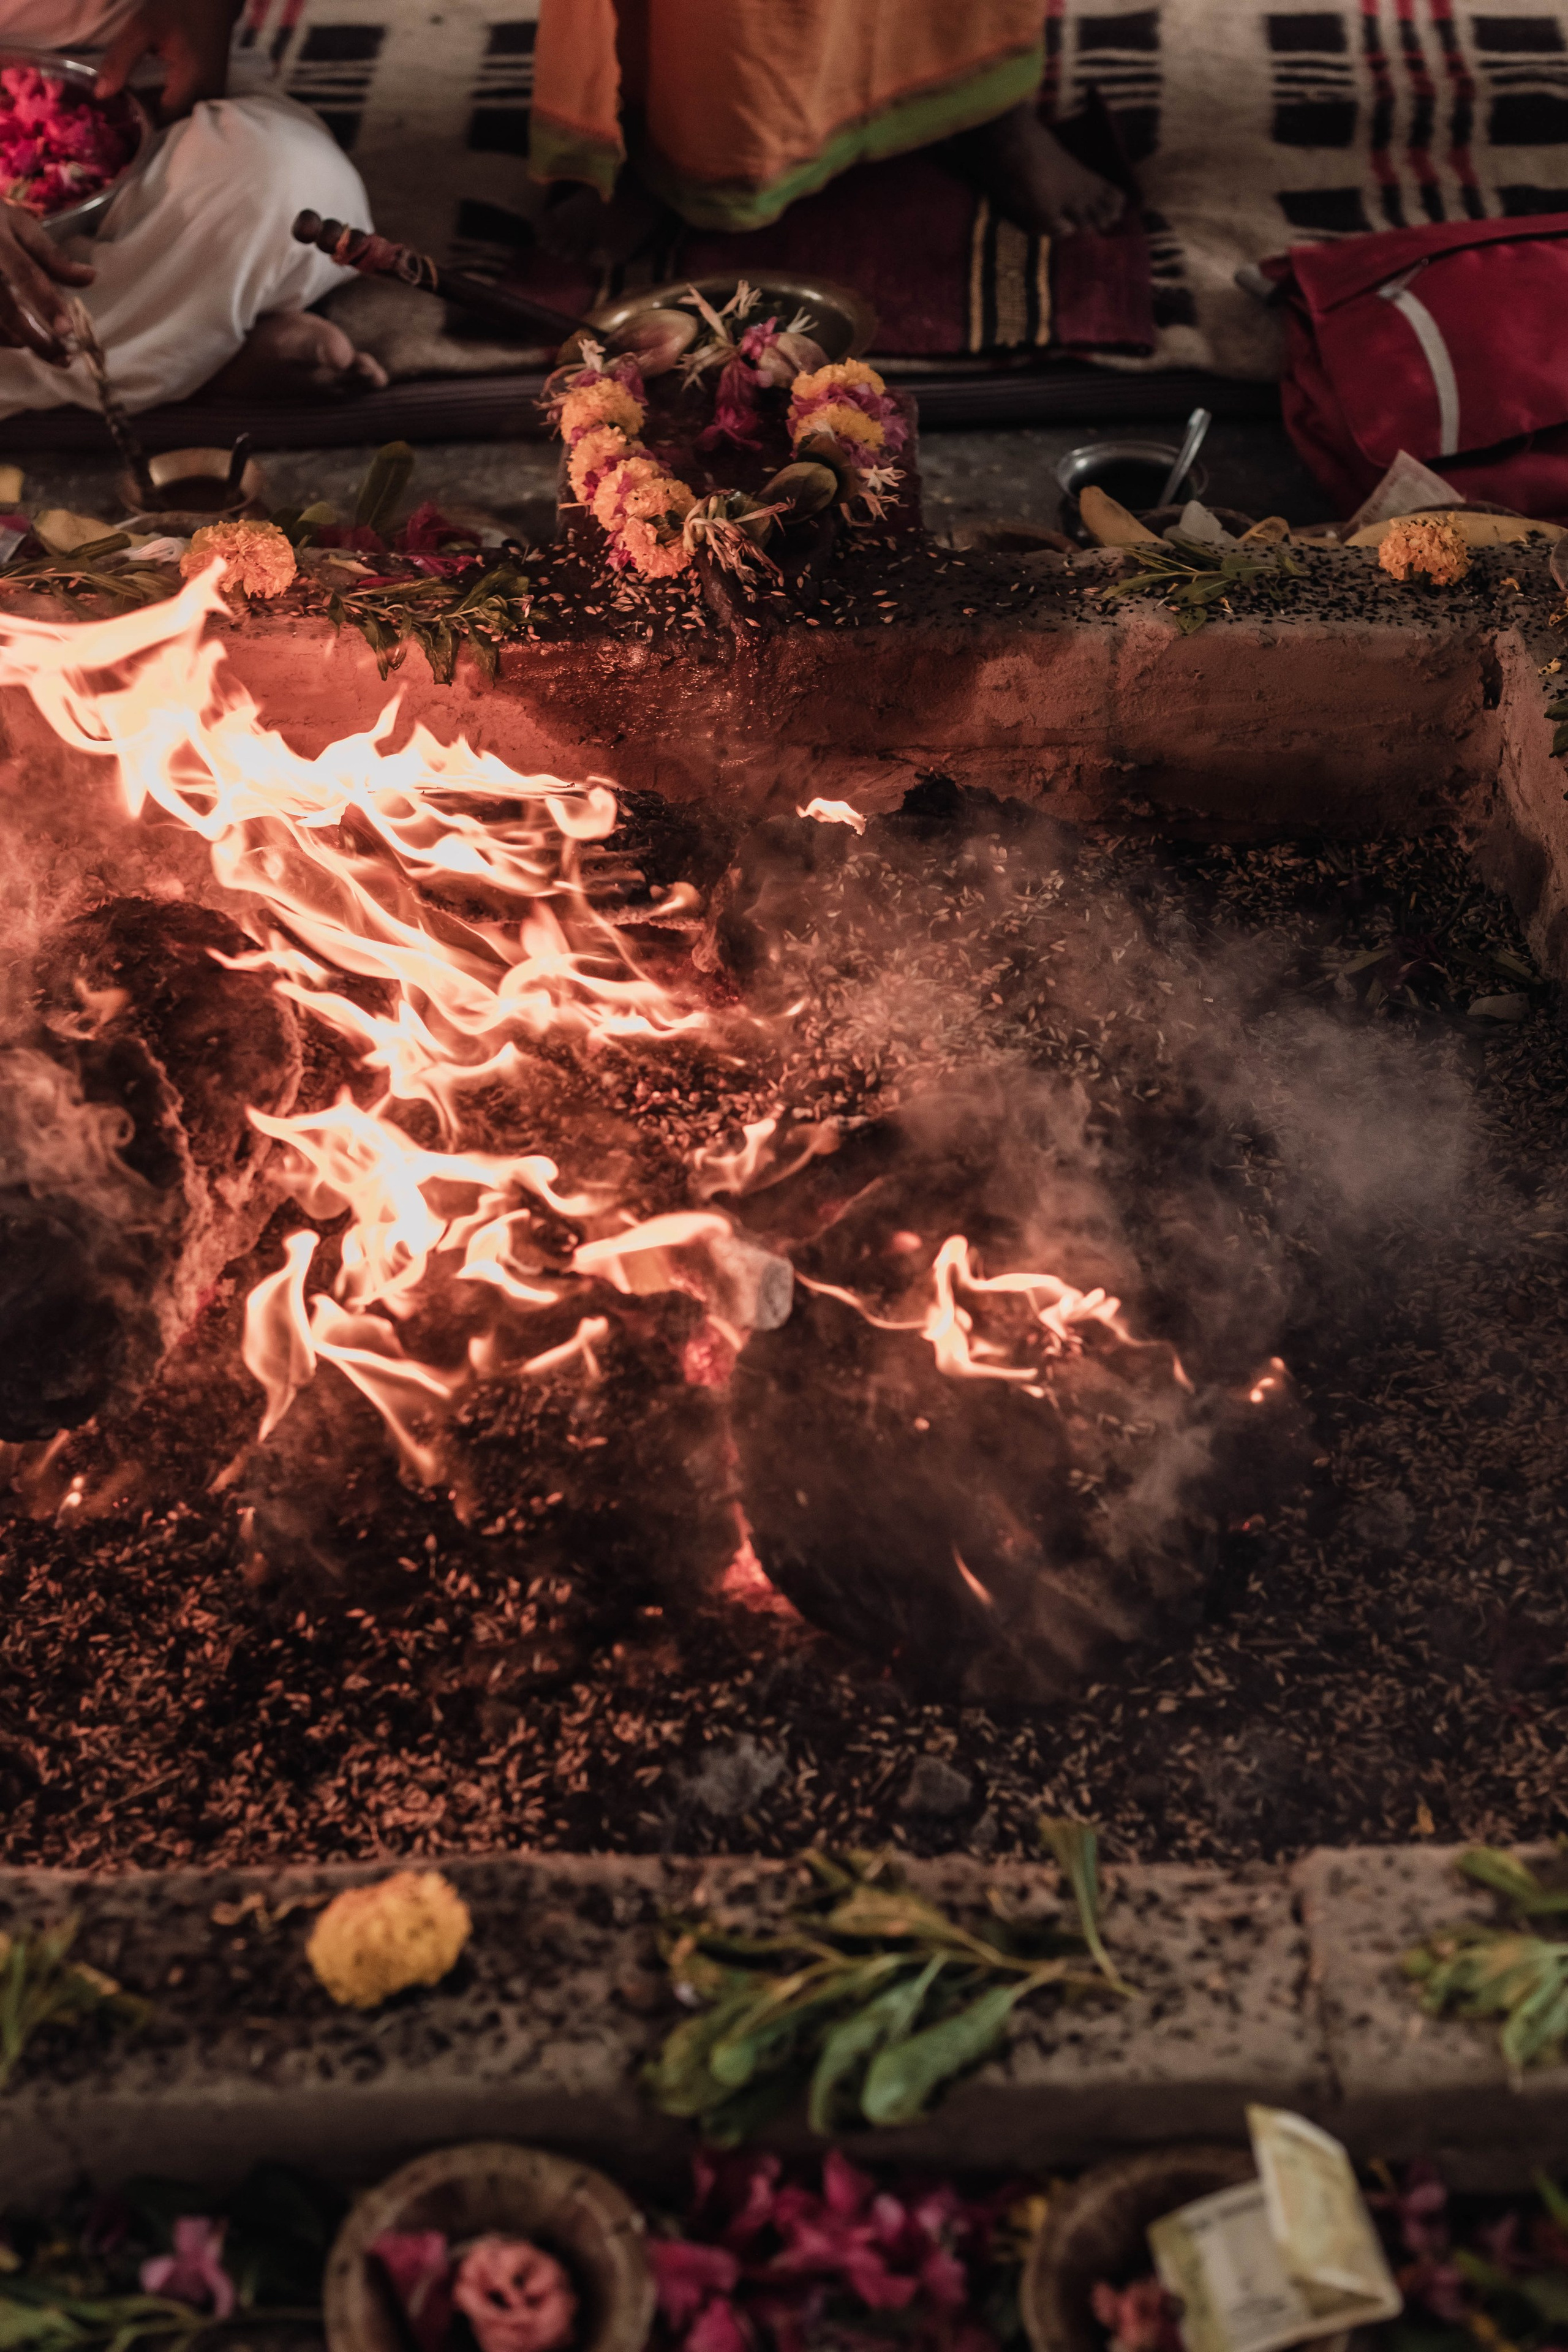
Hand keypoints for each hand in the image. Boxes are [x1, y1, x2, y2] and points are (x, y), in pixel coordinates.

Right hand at [0, 203, 93, 364]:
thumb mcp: (21, 227)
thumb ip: (52, 256)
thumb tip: (90, 278)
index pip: (24, 272)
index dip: (46, 302)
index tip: (67, 330)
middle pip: (5, 309)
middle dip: (35, 338)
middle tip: (63, 358)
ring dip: (20, 341)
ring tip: (49, 353)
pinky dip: (2, 338)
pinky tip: (19, 342)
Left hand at [95, 0, 233, 117]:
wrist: (214, 0)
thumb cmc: (178, 7)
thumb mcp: (142, 28)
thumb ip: (120, 60)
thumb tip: (101, 94)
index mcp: (191, 84)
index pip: (161, 123)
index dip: (137, 123)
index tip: (116, 116)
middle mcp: (208, 99)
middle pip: (172, 128)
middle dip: (147, 124)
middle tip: (121, 115)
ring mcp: (214, 100)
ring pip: (181, 122)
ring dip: (157, 117)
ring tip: (133, 107)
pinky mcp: (214, 96)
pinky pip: (188, 113)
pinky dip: (169, 109)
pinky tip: (151, 99)